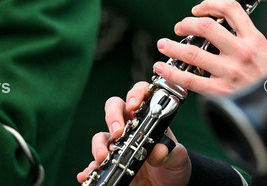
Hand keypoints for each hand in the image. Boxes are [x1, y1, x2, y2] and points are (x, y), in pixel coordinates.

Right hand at [77, 85, 191, 185]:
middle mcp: (131, 127)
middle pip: (115, 108)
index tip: (134, 106)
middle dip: (113, 116)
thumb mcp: (178, 158)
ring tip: (103, 157)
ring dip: (99, 144)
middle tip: (118, 132)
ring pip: (101, 135)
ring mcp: (118, 145)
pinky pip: (94, 163)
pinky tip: (88, 173)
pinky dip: (89, 167)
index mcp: (149, 119)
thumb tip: (159, 150)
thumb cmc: (173, 165)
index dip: (135, 94)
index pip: (140, 95)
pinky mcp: (111, 164)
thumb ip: (172, 152)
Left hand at [153, 0, 266, 95]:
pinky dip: (172, 73)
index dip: (210, 4)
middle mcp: (241, 52)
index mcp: (254, 39)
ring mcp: (229, 71)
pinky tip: (163, 68)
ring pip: (193, 52)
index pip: (231, 10)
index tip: (199, 9)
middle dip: (187, 24)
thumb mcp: (264, 51)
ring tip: (164, 44)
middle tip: (179, 27)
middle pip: (206, 27)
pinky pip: (190, 79)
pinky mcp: (220, 90)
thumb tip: (221, 27)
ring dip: (173, 46)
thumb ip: (245, 38)